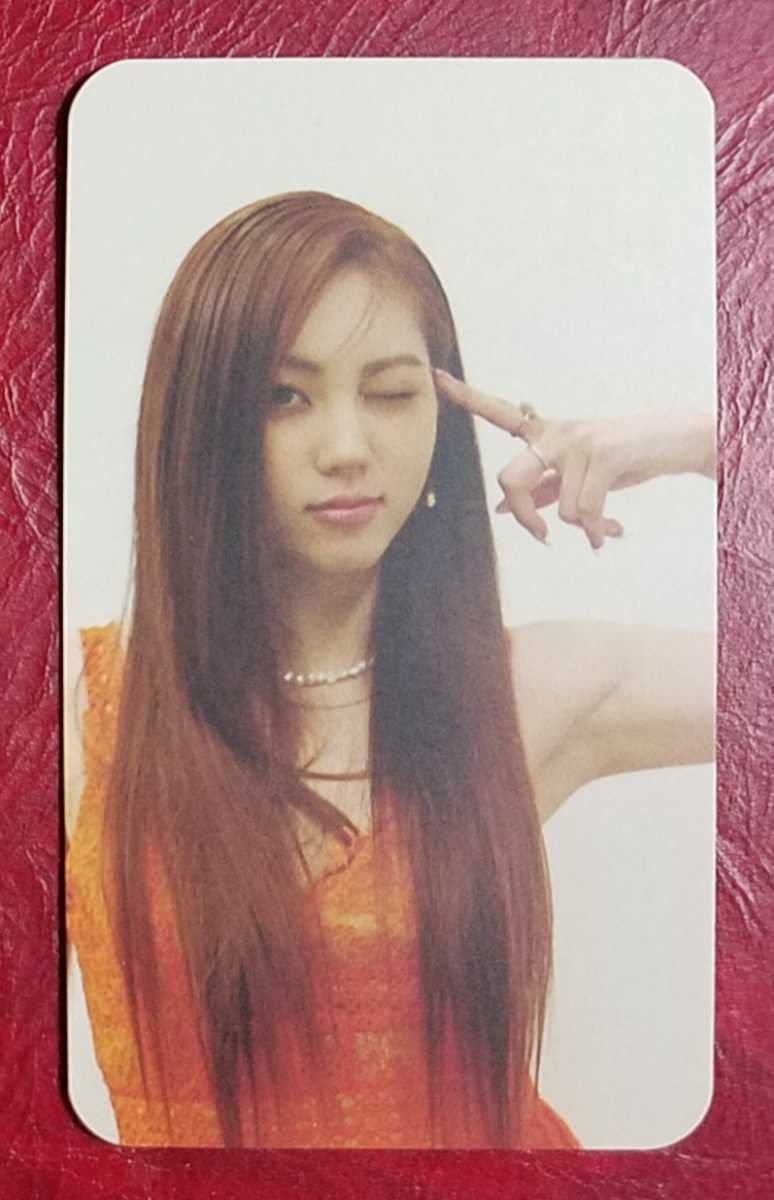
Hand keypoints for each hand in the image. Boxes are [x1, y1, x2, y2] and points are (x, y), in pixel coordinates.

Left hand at [433, 369, 714, 549]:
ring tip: (605, 528)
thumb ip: (542, 490)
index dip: (466, 397)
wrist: (677, 442)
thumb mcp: (579, 475)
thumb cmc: (627, 460)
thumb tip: (503, 510)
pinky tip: (611, 531)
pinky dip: (598, 529)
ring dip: (585, 528)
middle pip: (509, 479)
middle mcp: (556, 433)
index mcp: (546, 434)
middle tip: (544, 538)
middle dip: (524, 519)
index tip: (436, 377)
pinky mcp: (601, 453)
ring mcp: (577, 441)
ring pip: (560, 509)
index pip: (499, 413)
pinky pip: (584, 510)